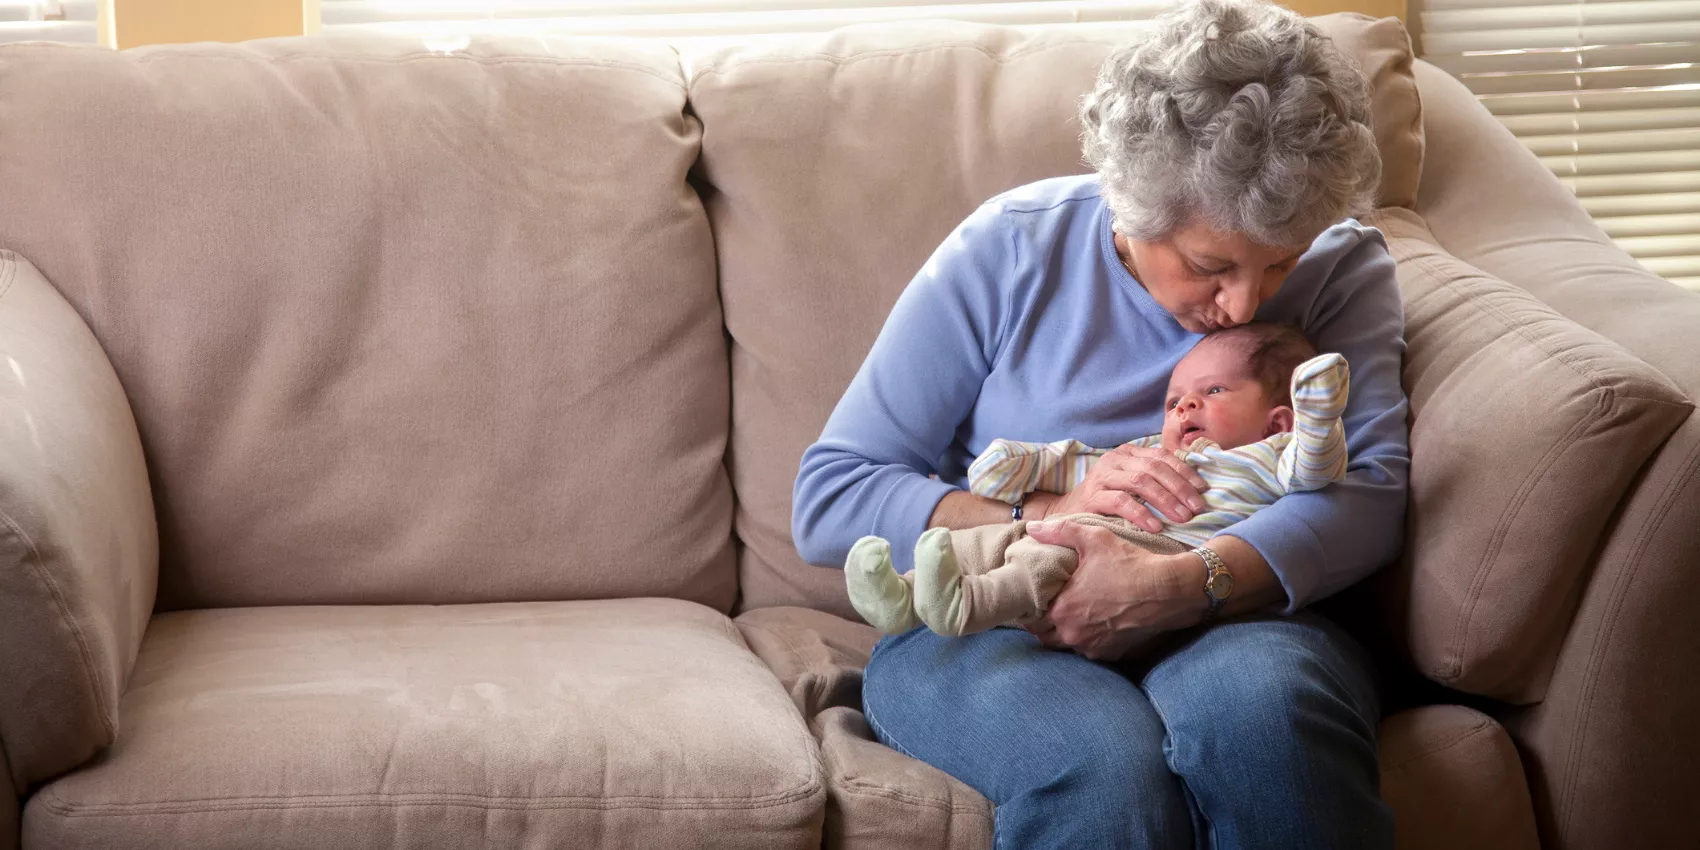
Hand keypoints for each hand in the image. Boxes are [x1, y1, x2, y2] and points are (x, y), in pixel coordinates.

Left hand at [1022, 519, 1208, 660]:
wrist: (1170, 590)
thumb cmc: (1130, 563)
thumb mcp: (1094, 538)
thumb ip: (1059, 532)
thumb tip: (1032, 528)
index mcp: (1062, 610)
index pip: (1030, 621)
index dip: (1030, 610)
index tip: (1036, 599)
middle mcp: (1074, 634)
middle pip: (1045, 636)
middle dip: (1045, 624)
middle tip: (1052, 606)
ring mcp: (1093, 647)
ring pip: (1068, 645)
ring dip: (1066, 633)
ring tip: (1072, 615)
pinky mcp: (1112, 653)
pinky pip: (1091, 650)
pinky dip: (1089, 640)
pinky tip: (1095, 623)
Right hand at [1038, 443, 1207, 532]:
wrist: (1066, 516)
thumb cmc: (1107, 503)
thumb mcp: (1131, 486)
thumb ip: (1155, 481)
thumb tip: (1196, 490)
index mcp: (1128, 453)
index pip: (1162, 456)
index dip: (1185, 472)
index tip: (1203, 490)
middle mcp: (1114, 459)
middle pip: (1154, 468)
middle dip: (1180, 488)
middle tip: (1197, 508)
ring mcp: (1101, 476)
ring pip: (1141, 481)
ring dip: (1166, 500)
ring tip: (1182, 518)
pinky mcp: (1091, 496)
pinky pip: (1121, 501)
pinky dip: (1141, 514)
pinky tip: (1156, 527)